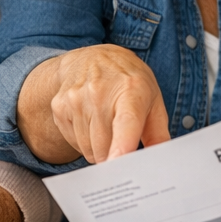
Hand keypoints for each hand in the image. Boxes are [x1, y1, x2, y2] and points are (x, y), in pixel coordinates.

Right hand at [17, 45, 169, 163]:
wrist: (91, 57)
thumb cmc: (127, 82)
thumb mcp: (152, 99)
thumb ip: (159, 134)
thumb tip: (161, 162)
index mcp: (131, 90)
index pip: (125, 122)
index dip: (121, 146)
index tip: (117, 163)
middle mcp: (99, 92)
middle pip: (104, 147)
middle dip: (114, 154)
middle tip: (121, 136)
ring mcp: (76, 98)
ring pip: (88, 150)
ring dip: (98, 148)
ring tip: (105, 125)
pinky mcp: (59, 106)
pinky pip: (74, 142)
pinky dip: (84, 140)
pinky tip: (90, 121)